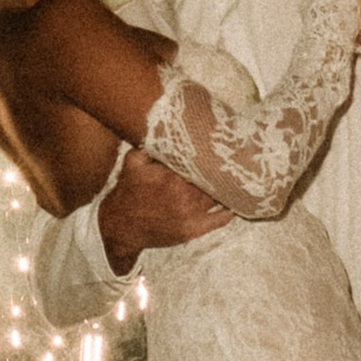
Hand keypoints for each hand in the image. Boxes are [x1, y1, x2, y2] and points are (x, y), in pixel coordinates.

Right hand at [98, 144, 230, 275]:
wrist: (120, 226)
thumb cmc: (127, 192)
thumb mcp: (133, 162)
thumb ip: (152, 146)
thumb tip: (169, 129)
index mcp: (172, 176)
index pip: (202, 162)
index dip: (212, 155)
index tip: (221, 148)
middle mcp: (184, 196)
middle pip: (213, 179)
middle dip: (222, 170)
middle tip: (236, 160)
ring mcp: (190, 215)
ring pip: (218, 197)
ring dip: (228, 188)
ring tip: (239, 177)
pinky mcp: (192, 230)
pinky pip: (218, 220)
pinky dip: (229, 211)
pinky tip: (235, 201)